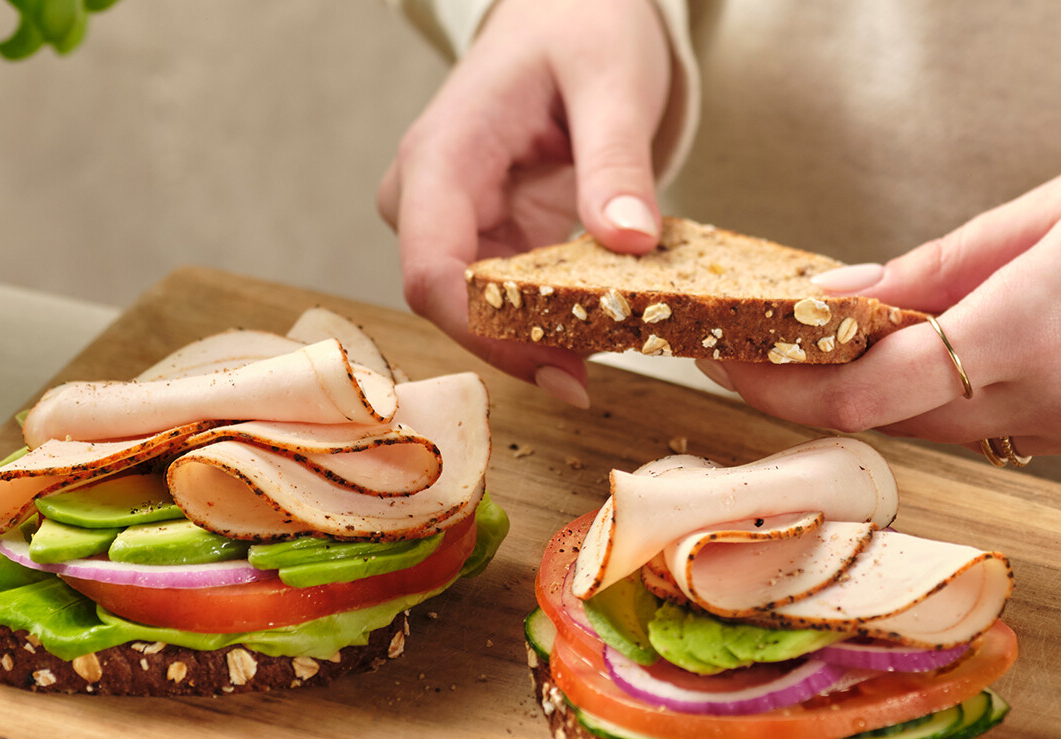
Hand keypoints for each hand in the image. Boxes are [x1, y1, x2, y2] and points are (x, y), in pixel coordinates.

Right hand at [377, 0, 672, 407]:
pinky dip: (554, 315)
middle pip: (451, 302)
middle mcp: (430, 196)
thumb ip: (617, 162)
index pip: (431, 271)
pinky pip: (510, 293)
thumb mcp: (612, 81)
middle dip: (517, 347)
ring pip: (478, 308)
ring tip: (609, 349)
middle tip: (593, 380)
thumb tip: (629, 244)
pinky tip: (602, 326)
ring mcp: (456, 220)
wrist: (570, 9)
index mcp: (442, 154)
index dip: (483, 333)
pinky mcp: (491, 234)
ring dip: (538, 338)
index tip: (557, 370)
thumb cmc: (582, 26)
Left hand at [703, 102, 1060, 455]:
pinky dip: (952, 394)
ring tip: (833, 344)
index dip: (785, 385)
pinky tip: (928, 353)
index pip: (870, 390)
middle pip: (896, 418)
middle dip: (819, 391)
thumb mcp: (1050, 206)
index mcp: (1036, 329)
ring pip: (948, 425)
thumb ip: (933, 267)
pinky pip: (1003, 423)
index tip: (732, 360)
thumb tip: (835, 297)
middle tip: (760, 349)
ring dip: (885, 394)